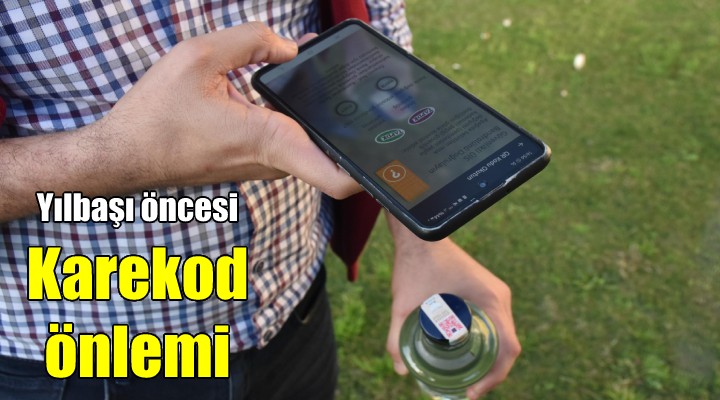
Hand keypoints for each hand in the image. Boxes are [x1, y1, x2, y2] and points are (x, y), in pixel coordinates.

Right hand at [0, 23, 358, 220]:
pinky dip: (299, 118)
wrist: (125, 155)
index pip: (337, 176)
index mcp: (269, 140)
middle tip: (371, 98)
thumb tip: (289, 47)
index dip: (371, 169)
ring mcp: (265, 163)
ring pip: (312, 144)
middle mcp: (274, 160)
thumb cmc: (155, 115)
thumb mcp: (198, 56)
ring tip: (334, 84)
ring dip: (324, 118)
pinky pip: (290, 140)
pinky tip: (294, 90)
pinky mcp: (254, 159)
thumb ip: (250, 40)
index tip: (390, 152)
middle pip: (334, 152)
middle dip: (353, 125)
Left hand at [385, 217, 520, 398]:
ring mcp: (496, 294)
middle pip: (508, 346)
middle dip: (492, 374)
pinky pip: (496, 325)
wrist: (419, 234)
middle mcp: (500, 298)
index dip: (495, 377)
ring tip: (469, 381)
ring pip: (504, 337)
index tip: (472, 393)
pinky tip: (470, 357)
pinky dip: (489, 345)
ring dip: (492, 361)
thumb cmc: (414, 264)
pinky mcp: (487, 293)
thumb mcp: (403, 303)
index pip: (509, 348)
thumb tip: (399, 370)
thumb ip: (397, 337)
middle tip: (468, 392)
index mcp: (492, 300)